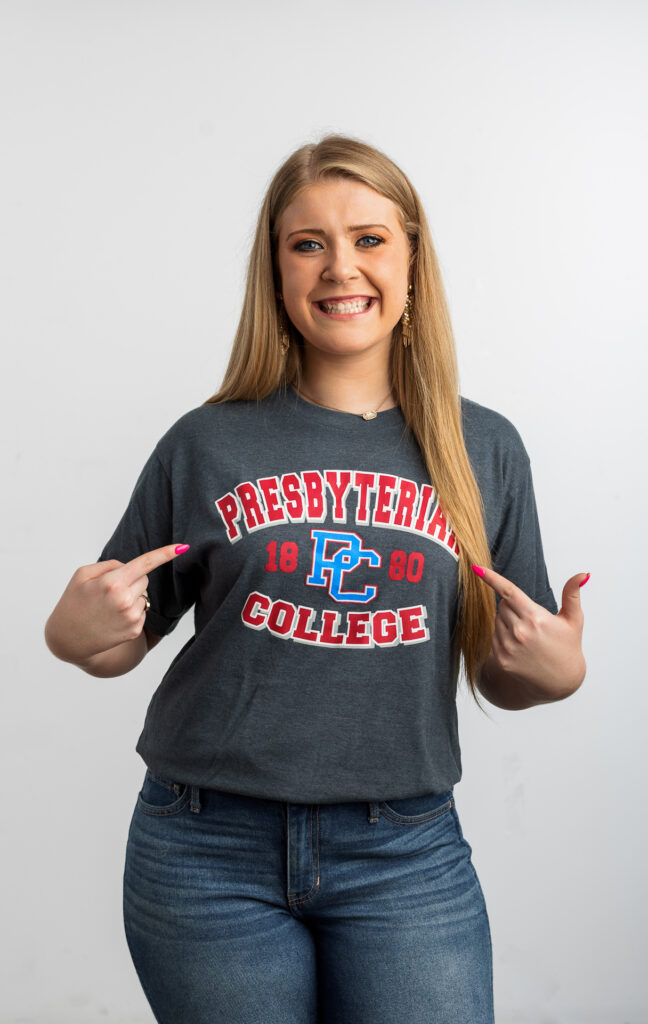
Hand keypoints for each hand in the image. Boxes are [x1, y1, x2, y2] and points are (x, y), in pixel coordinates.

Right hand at [45, 543, 188, 662]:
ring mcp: (131, 617)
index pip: (145, 563)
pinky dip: (131, 612)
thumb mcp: (83, 575)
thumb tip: (132, 567)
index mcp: (112, 582)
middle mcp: (125, 600)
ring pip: (144, 596)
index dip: (166, 553)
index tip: (183, 547)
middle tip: (109, 591)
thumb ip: (110, 565)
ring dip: (132, 597)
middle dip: (132, 580)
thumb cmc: (74, 602)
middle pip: (144, 579)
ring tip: (109, 608)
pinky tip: (113, 619)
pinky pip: (142, 611)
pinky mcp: (135, 630)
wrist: (68, 638)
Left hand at [473, 566, 587, 701]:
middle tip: (531, 619)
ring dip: (508, 621)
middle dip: (514, 606)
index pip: (509, 592)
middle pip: (503, 604)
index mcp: (536, 618)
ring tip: (528, 634)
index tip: (476, 568)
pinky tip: (519, 644)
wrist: (560, 681)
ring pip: (497, 619)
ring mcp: (508, 646)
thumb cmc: (567, 646)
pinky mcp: (501, 658)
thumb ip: (572, 594)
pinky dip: (503, 635)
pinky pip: (494, 635)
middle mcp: (520, 632)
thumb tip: (582, 574)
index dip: (491, 578)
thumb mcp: (573, 619)